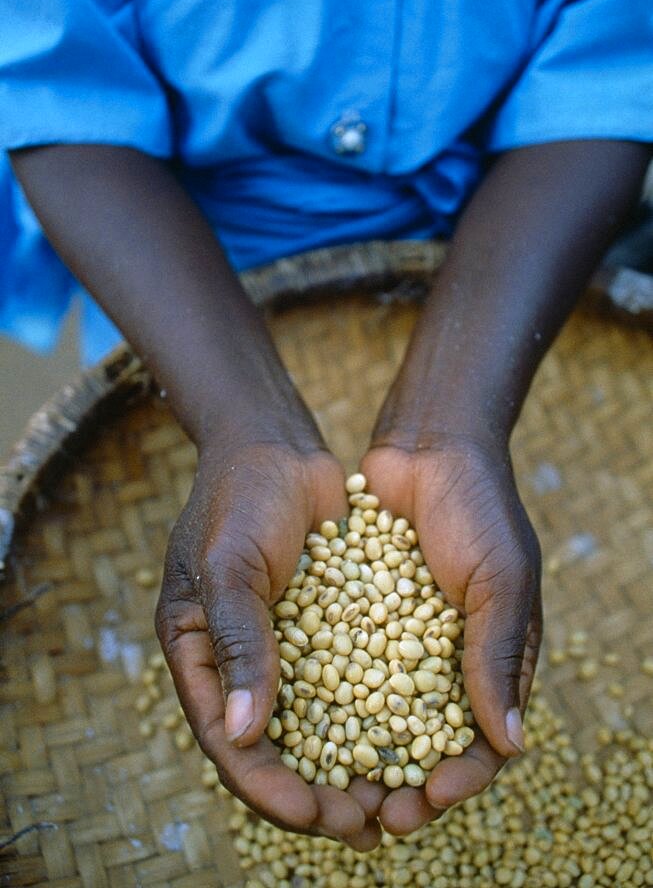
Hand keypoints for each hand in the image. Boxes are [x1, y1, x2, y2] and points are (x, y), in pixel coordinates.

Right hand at [154, 438, 382, 847]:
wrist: (277, 445)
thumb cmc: (239, 496)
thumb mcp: (228, 564)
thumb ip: (238, 642)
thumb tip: (247, 736)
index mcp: (198, 657)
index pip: (229, 742)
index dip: (269, 786)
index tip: (314, 814)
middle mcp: (242, 662)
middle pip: (278, 750)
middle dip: (320, 793)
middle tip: (368, 825)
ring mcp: (286, 648)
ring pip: (319, 727)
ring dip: (353, 767)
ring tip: (398, 803)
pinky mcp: (327, 629)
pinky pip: (350, 684)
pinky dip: (375, 716)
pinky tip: (414, 739)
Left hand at [360, 436, 541, 835]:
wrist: (427, 445)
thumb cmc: (480, 509)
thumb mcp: (502, 579)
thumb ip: (497, 654)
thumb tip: (510, 745)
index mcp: (489, 660)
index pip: (479, 741)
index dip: (456, 779)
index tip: (428, 800)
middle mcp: (439, 659)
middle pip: (419, 740)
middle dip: (398, 780)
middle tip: (372, 815)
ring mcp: (393, 639)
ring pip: (373, 713)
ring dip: (355, 754)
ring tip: (330, 787)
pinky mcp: (352, 615)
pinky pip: (337, 666)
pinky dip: (324, 699)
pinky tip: (298, 724)